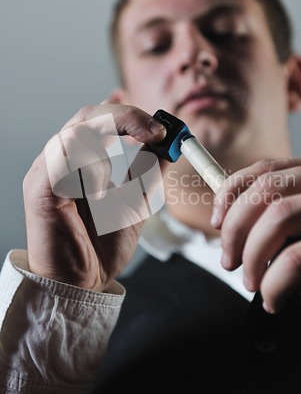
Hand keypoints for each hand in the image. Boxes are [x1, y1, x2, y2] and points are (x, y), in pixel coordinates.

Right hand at [23, 102, 165, 290]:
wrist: (83, 282)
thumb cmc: (102, 244)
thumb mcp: (137, 201)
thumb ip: (148, 171)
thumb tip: (166, 144)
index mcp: (80, 160)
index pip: (98, 118)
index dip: (126, 111)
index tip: (159, 124)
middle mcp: (60, 160)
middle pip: (88, 116)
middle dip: (126, 118)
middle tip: (156, 134)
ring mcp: (46, 171)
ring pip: (76, 132)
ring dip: (107, 153)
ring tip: (112, 188)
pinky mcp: (39, 188)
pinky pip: (65, 158)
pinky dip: (91, 170)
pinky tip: (99, 195)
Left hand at [211, 157, 300, 311]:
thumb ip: (287, 222)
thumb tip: (236, 235)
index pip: (264, 169)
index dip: (231, 194)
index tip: (217, 221)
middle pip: (264, 191)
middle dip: (234, 230)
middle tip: (229, 261)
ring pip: (278, 217)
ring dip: (252, 255)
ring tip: (252, 282)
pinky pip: (298, 257)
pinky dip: (275, 283)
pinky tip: (275, 298)